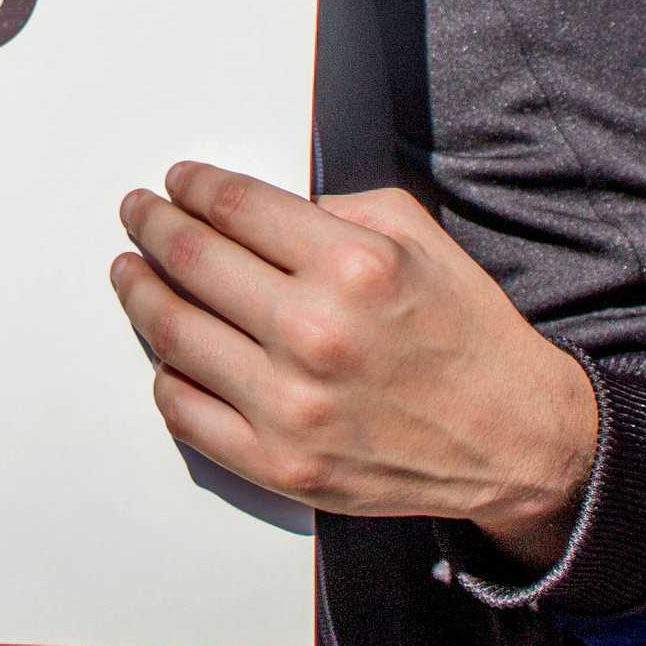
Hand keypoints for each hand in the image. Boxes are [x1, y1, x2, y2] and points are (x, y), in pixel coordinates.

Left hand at [110, 160, 597, 568]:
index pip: (232, 207)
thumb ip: (332, 208)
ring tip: (130, 271)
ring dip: (139, 290)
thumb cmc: (466, 335)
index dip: (190, 186)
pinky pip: (183, 409)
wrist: (514, 441)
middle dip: (151, 225)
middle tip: (138, 213)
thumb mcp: (416, 237)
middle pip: (189, 259)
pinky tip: (167, 349)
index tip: (175, 182)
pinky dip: (164, 372)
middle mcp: (315, 333)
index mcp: (353, 266)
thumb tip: (250, 207)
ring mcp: (291, 405)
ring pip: (171, 331)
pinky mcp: (279, 464)